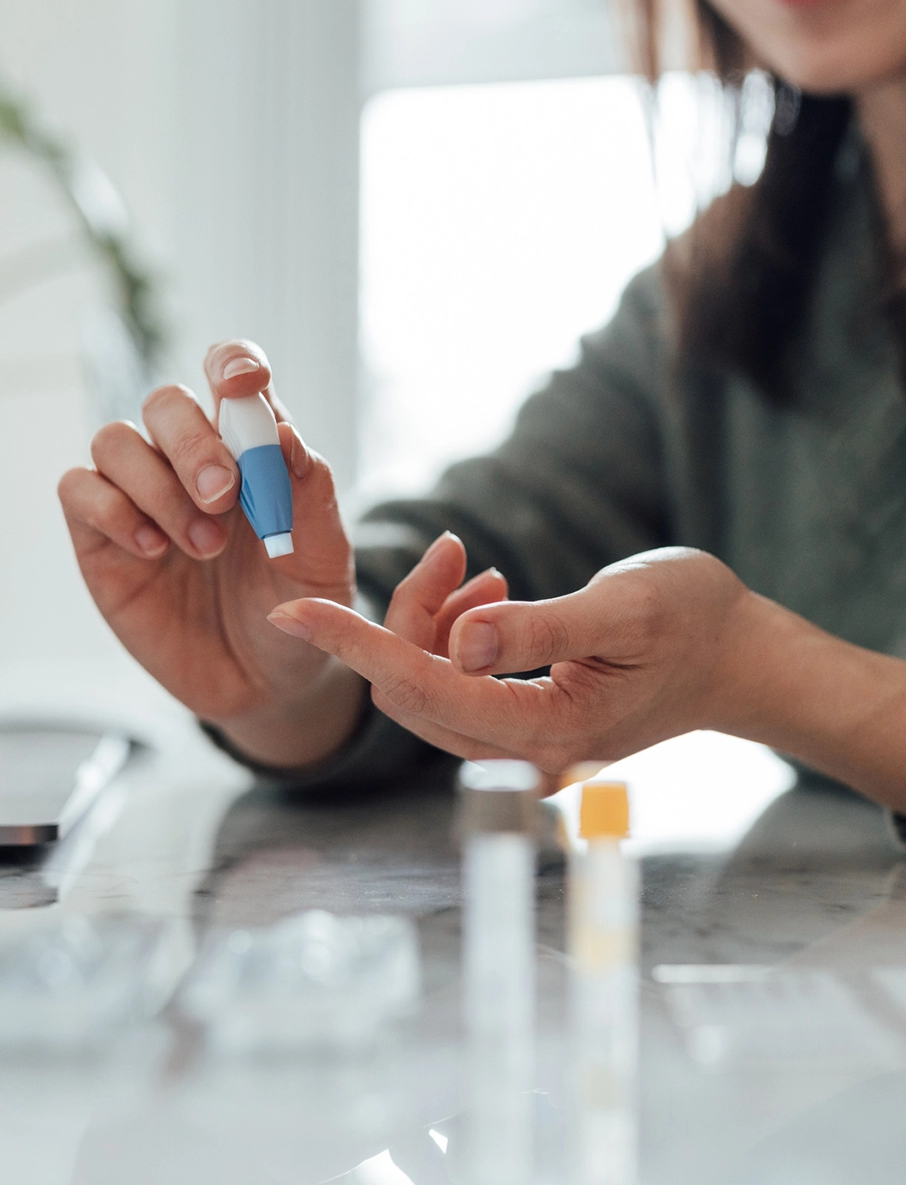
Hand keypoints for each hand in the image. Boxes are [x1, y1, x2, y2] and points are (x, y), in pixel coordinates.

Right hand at [59, 340, 363, 766]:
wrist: (265, 683)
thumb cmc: (297, 609)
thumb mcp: (323, 560)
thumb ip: (310, 495)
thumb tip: (284, 431)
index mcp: (250, 452)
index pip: (230, 378)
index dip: (232, 365)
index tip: (243, 384)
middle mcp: (189, 463)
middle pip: (166, 402)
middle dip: (193, 442)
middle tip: (224, 497)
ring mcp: (141, 498)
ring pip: (117, 441)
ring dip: (159, 487)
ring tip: (202, 546)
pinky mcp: (102, 539)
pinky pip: (79, 489)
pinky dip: (112, 509)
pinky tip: (153, 549)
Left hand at [267, 542, 757, 782]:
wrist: (735, 657)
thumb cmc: (693, 622)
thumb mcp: (625, 609)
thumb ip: (540, 628)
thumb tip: (459, 642)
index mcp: (546, 732)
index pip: (421, 689)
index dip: (355, 645)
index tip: (294, 610)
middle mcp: (522, 757)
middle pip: (412, 691)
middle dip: (408, 617)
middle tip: (454, 553)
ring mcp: (519, 750)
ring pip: (427, 686)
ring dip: (434, 623)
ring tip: (489, 576)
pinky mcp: (517, 730)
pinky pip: (453, 686)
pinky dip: (453, 636)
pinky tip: (492, 599)